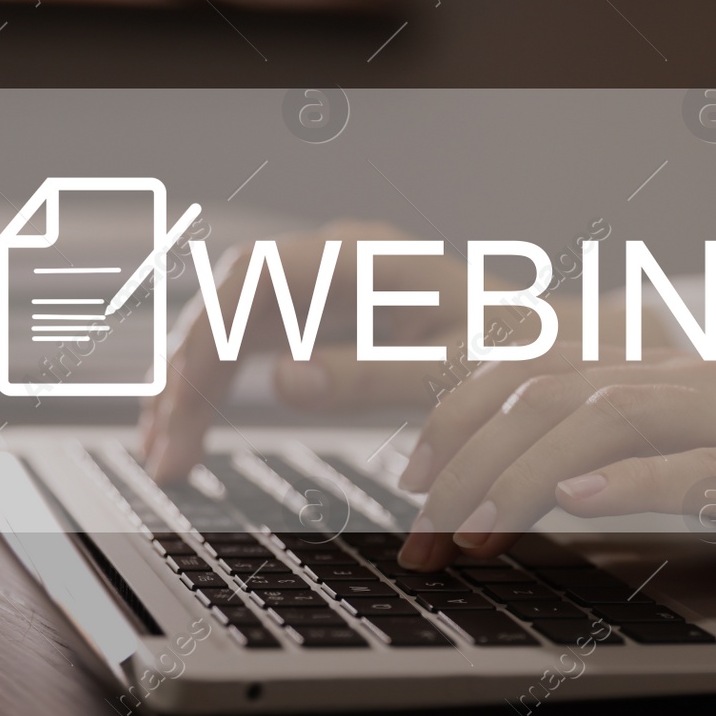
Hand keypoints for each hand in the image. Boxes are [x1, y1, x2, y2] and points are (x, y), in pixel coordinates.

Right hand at [142, 221, 597, 481]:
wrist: (553, 354)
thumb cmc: (517, 356)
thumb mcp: (453, 369)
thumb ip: (369, 372)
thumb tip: (282, 379)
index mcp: (369, 258)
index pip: (259, 274)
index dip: (214, 331)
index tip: (188, 393)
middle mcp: (334, 264)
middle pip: (229, 302)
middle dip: (186, 373)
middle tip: (164, 451)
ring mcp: (321, 293)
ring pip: (227, 328)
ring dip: (187, 389)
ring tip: (162, 457)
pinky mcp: (316, 325)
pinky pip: (245, 351)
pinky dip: (213, 394)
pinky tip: (187, 436)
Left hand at [395, 345, 715, 572]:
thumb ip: (643, 450)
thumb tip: (552, 481)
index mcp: (670, 368)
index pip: (537, 369)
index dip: (457, 414)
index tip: (408, 475)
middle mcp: (695, 375)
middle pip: (547, 385)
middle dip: (461, 453)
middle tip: (411, 525)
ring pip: (605, 415)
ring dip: (521, 473)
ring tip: (465, 526)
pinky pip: (702, 464)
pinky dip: (631, 478)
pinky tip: (575, 499)